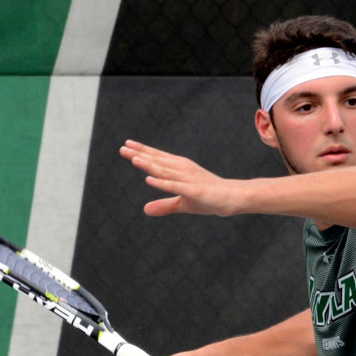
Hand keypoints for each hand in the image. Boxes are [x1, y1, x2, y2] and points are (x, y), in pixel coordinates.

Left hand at [120, 140, 243, 216]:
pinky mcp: (194, 191)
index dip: (142, 151)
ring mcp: (188, 179)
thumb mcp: (183, 203)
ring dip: (149, 165)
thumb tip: (145, 210)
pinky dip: (162, 183)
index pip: (158, 158)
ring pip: (165, 171)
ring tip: (133, 158)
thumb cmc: (209, 198)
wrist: (233, 198)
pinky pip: (175, 186)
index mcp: (181, 169)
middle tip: (123, 148)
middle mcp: (183, 170)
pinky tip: (149, 180)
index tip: (127, 145)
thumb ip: (164, 205)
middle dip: (140, 154)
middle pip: (158, 161)